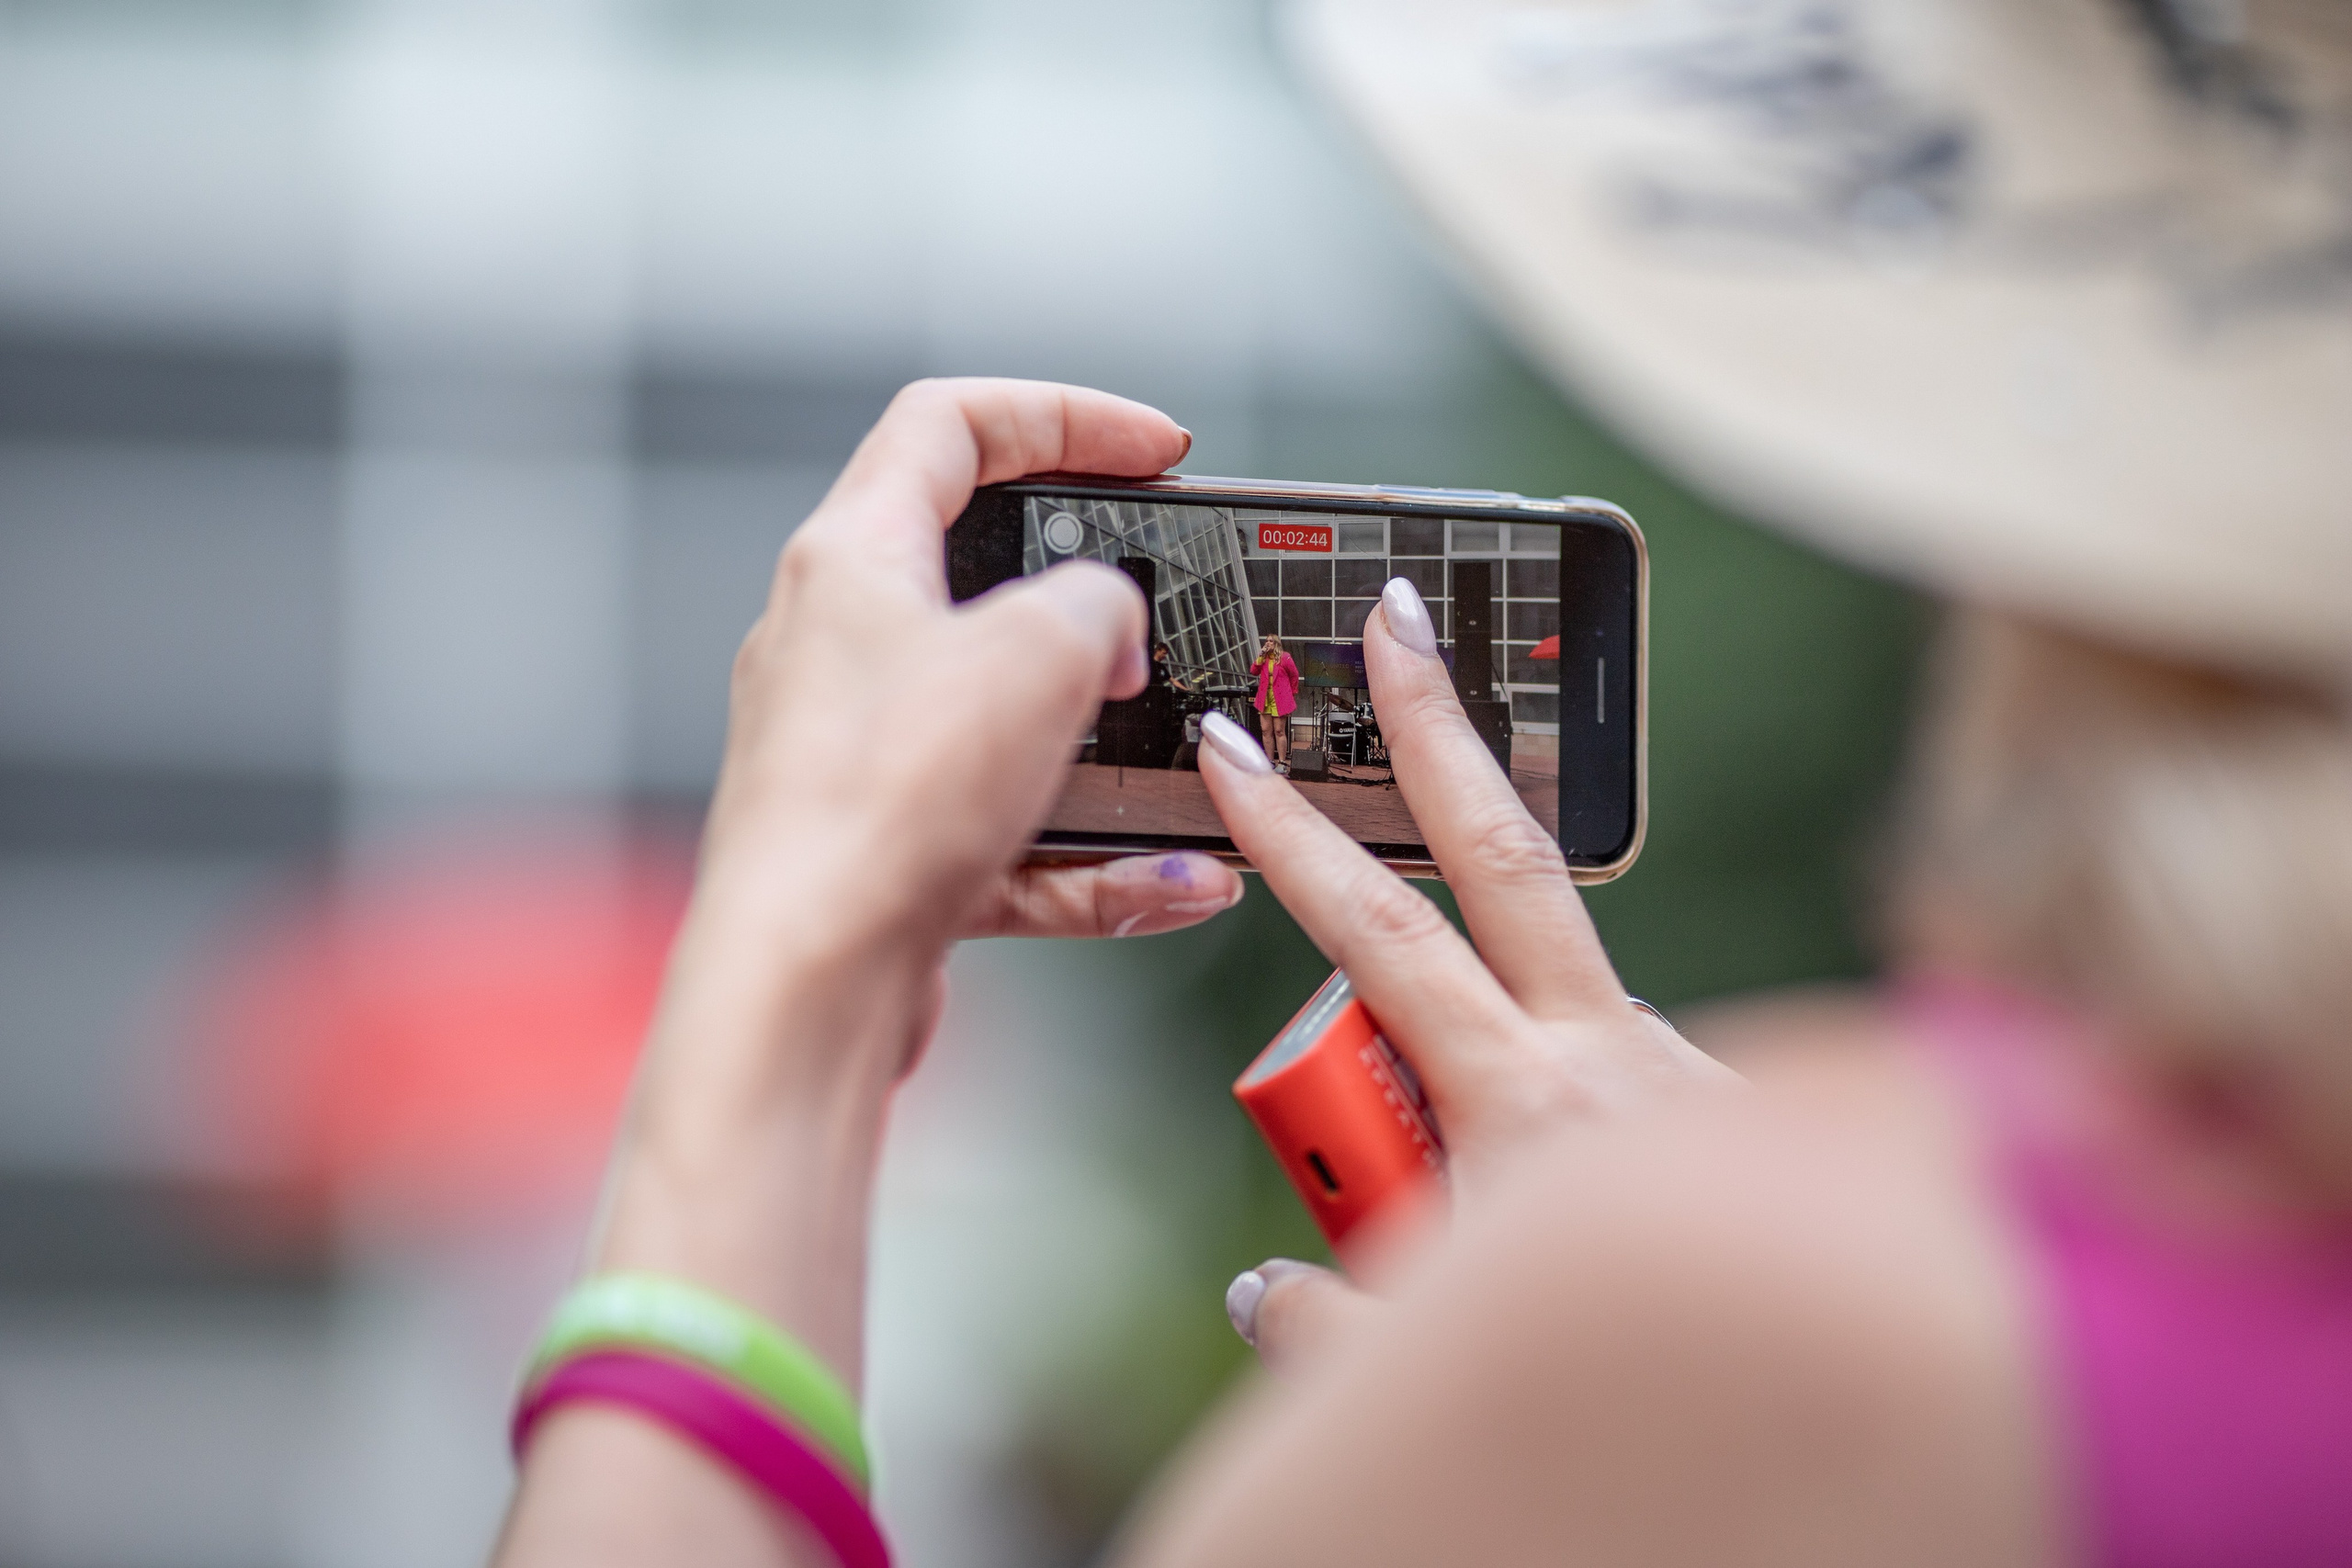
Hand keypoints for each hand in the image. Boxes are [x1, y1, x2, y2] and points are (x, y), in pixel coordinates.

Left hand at [593, 380, 1240, 1373]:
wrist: (805, 985)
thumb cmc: (879, 808)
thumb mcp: (1038, 655)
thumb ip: (1098, 606)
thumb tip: (1106, 628)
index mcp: (851, 558)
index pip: (951, 426)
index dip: (1062, 416)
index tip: (1153, 447)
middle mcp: (839, 646)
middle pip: (982, 576)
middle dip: (1093, 601)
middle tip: (1167, 613)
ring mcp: (859, 752)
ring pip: (1008, 721)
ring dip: (1110, 750)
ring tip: (1190, 772)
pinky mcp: (886, 849)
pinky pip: (1012, 832)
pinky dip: (1092, 857)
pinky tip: (1170, 885)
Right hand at [1199, 576, 1739, 1361]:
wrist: (1877, 1392)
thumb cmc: (1662, 1393)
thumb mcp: (1444, 1360)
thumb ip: (1327, 1321)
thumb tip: (1265, 1285)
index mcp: (1529, 1107)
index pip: (1376, 935)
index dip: (1290, 839)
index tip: (1238, 752)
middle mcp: (1614, 1055)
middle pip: (1501, 850)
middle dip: (1437, 724)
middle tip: (1398, 618)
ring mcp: (1679, 1064)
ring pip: (1551, 982)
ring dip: (1488, 996)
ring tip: (1453, 1161)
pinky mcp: (1727, 1097)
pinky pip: (1612, 1059)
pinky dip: (1559, 1090)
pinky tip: (1549, 1179)